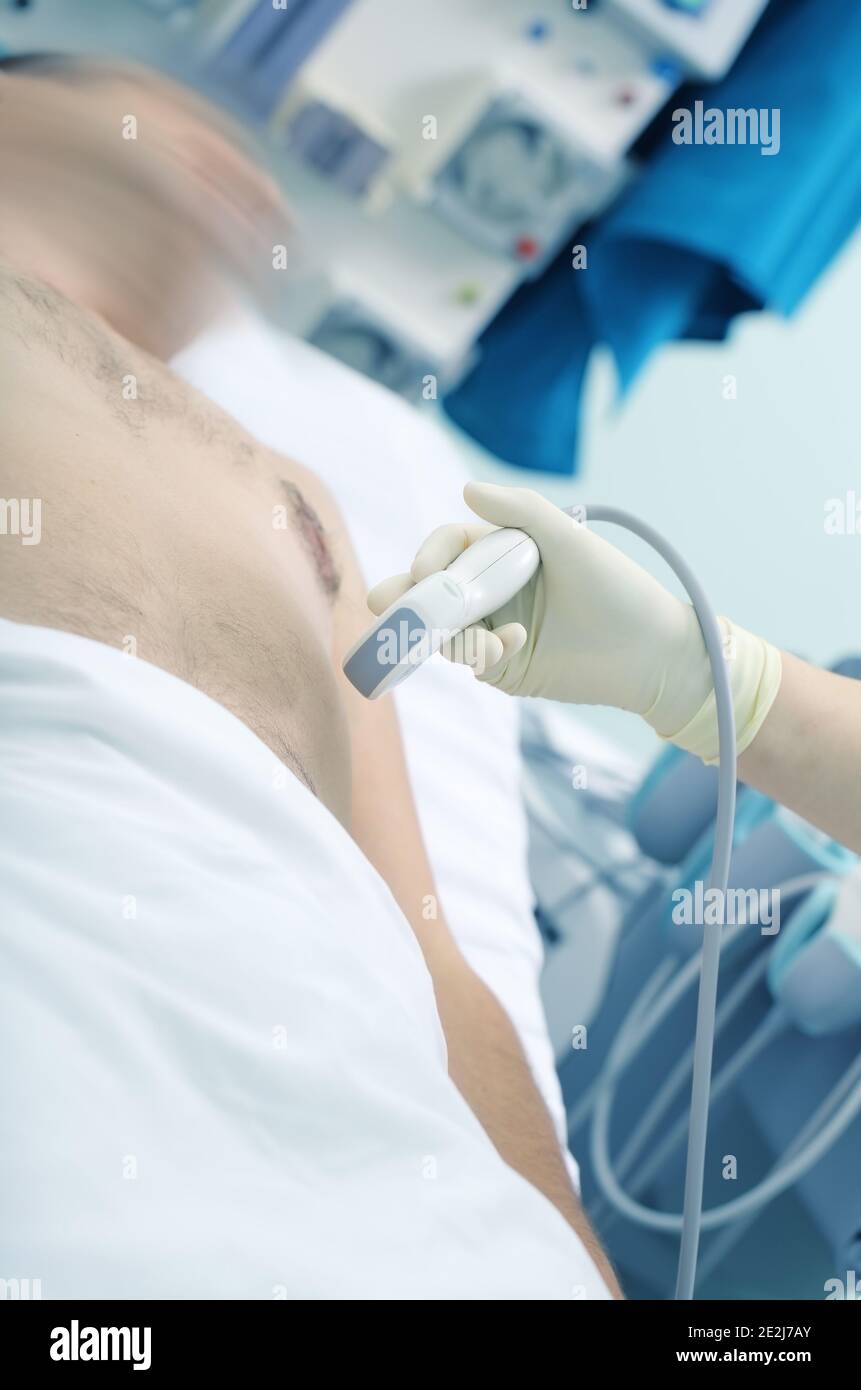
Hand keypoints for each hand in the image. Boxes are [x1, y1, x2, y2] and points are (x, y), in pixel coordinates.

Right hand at [367, 482, 779, 762]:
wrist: (652, 655)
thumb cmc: (618, 589)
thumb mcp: (571, 541)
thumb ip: (521, 511)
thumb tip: (466, 489)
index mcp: (505, 551)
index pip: (449, 548)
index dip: (430, 557)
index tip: (423, 571)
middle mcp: (494, 588)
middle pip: (434, 590)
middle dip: (405, 598)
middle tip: (382, 607)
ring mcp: (495, 628)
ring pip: (443, 629)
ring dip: (448, 632)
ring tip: (474, 640)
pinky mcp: (504, 666)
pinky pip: (471, 660)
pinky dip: (480, 655)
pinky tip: (510, 649)